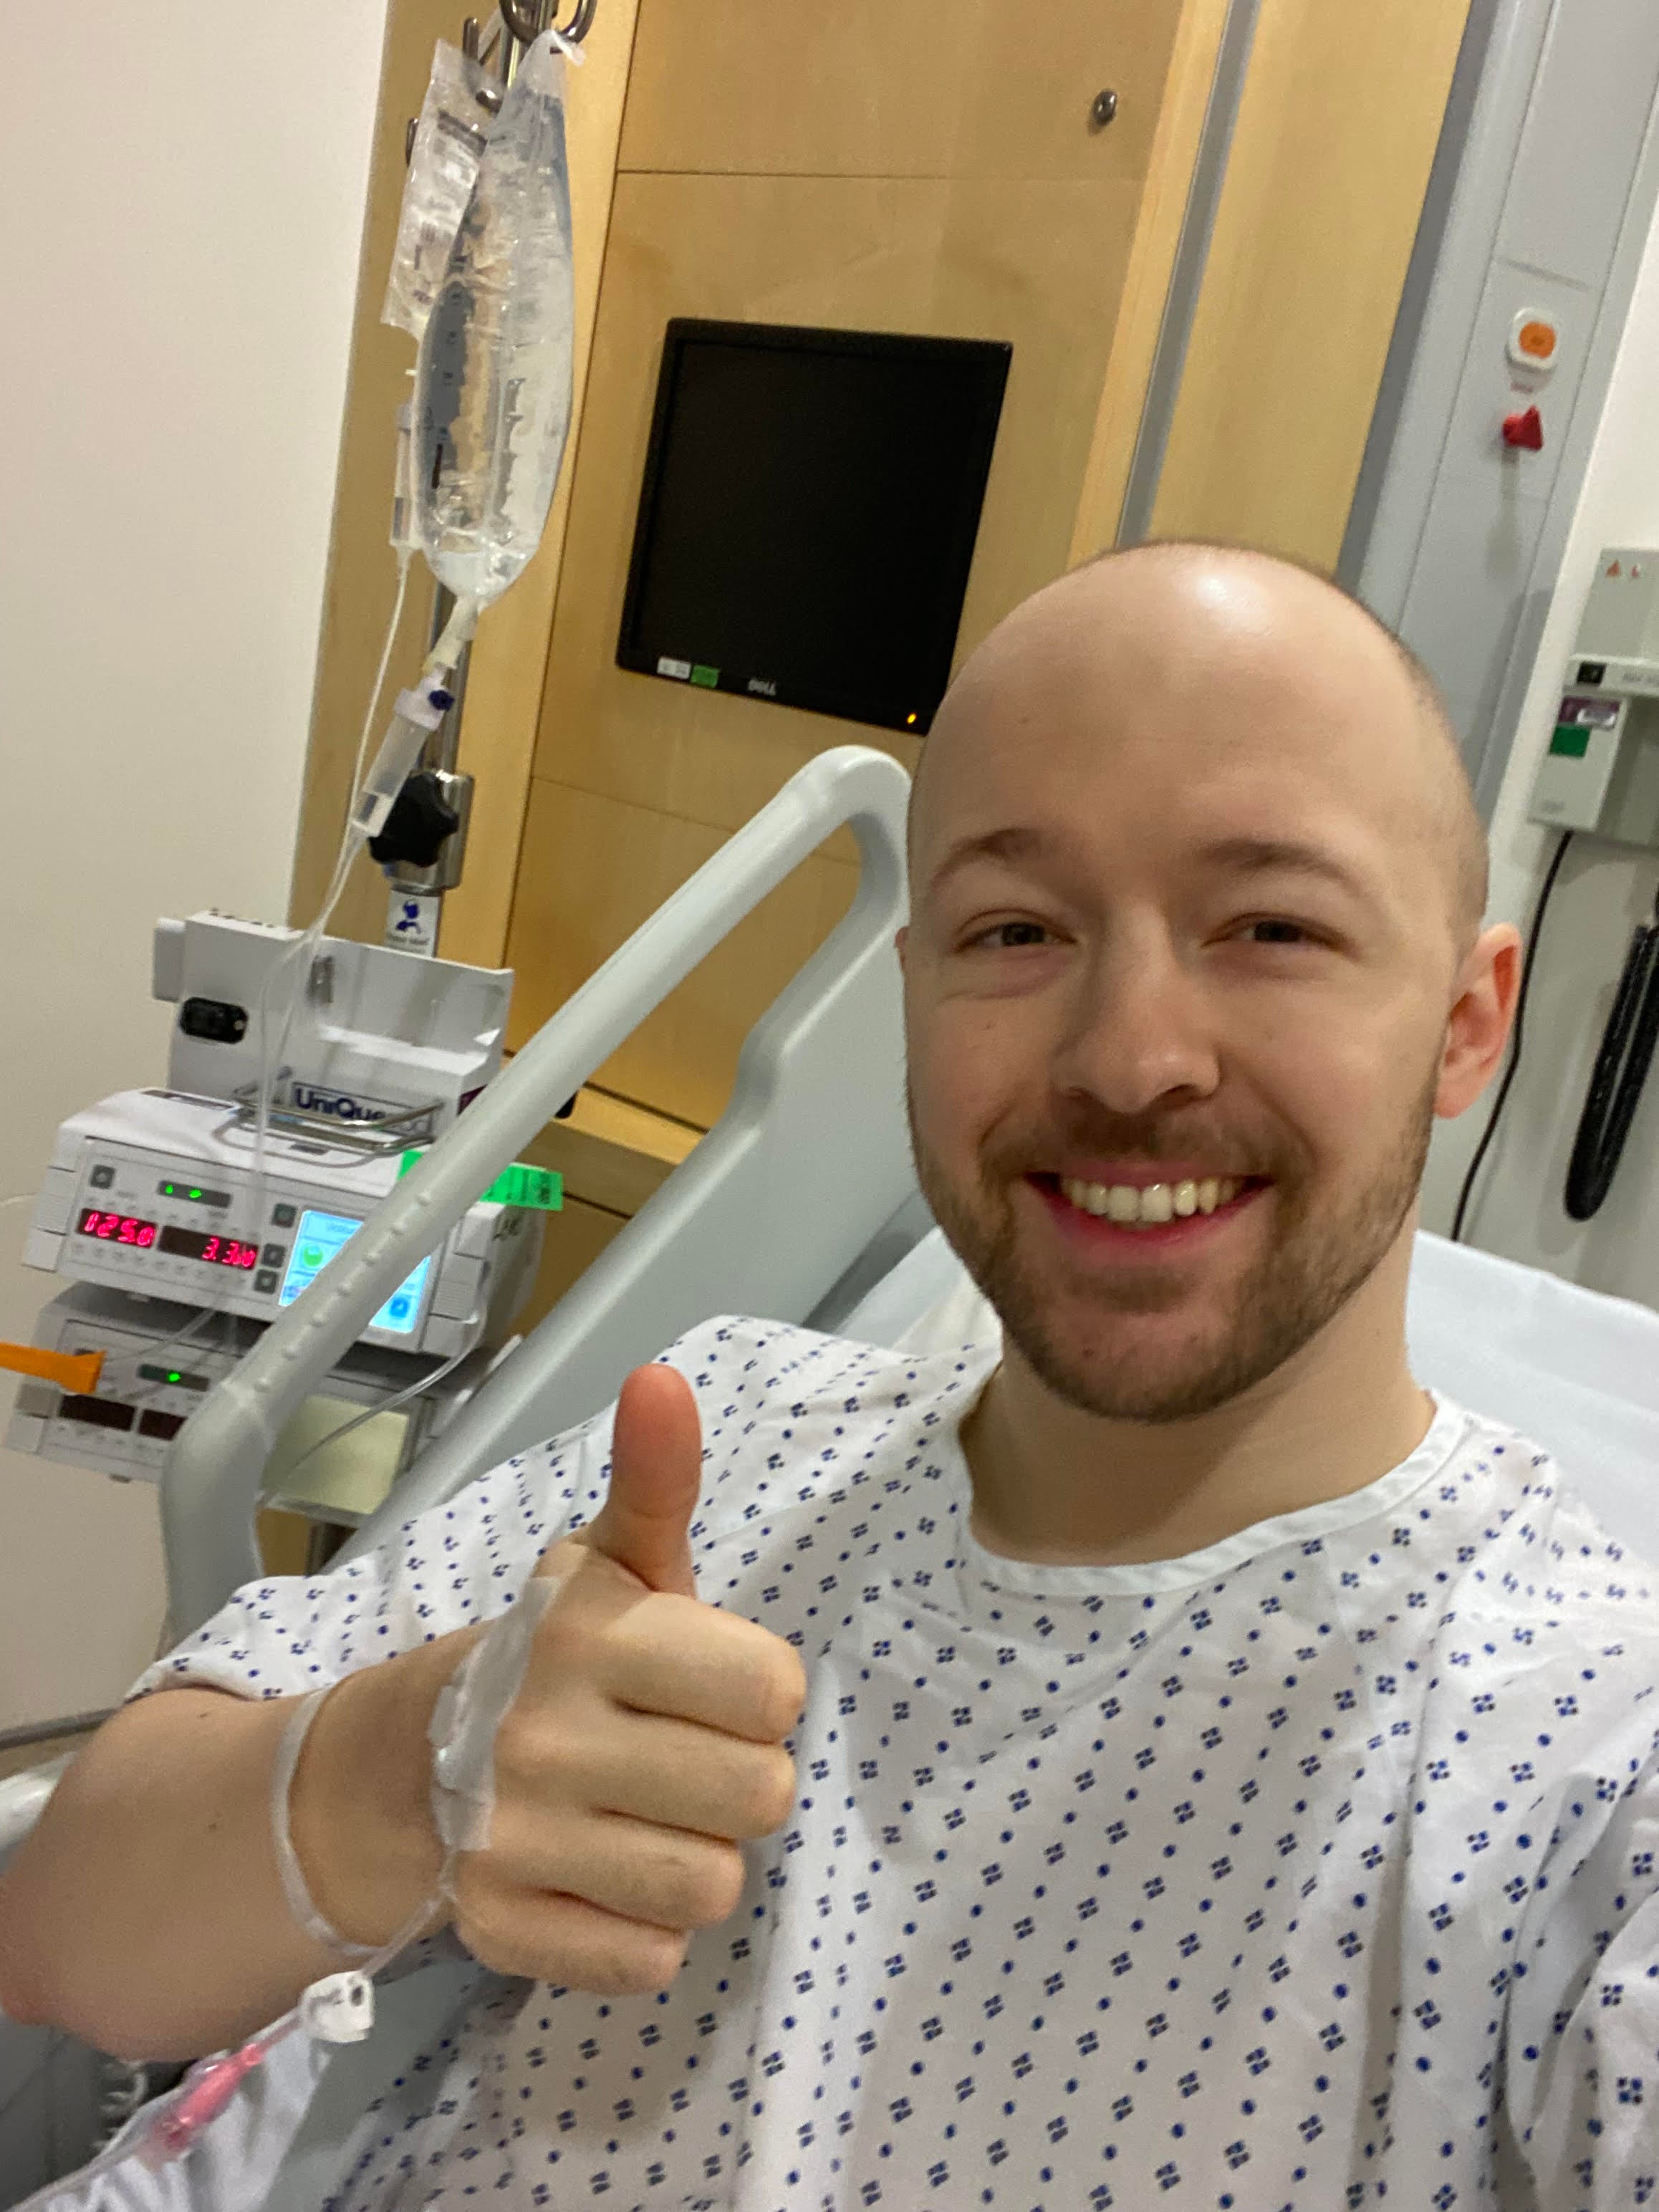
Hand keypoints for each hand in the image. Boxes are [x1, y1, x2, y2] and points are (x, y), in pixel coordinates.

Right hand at [447, 1363, 806, 1993]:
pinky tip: (606, 1876)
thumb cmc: (558, 1653)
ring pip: (709, 1886)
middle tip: (684, 1757)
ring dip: (695, 1857)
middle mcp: (544, 1735)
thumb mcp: (613, 1561)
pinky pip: (647, 1961)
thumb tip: (662, 1378)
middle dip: (739, 1778)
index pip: (772, 1690)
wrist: (409, 1761)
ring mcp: (515, 1841)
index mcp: (590, 1633)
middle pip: (759, 1795)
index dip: (760, 1693)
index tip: (714, 1686)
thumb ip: (657, 1478)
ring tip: (648, 1817)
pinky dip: (642, 1931)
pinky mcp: (501, 1933)